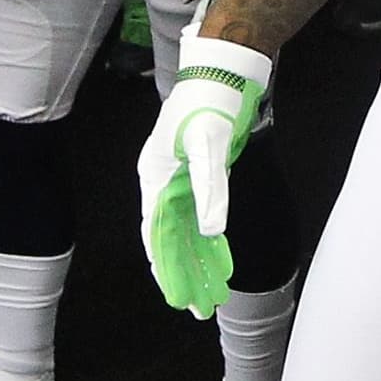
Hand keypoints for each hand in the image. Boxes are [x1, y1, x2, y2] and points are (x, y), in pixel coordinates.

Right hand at [137, 38, 272, 317]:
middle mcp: (165, 185)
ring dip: (200, 266)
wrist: (223, 71)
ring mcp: (182, 183)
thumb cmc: (210, 102)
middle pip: (172, 241)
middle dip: (184, 277)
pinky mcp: (200, 179)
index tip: (177, 298)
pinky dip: (213, 244)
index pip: (158, 235)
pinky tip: (221, 265)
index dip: (167, 269)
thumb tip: (211, 230)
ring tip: (212, 297)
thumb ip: (210, 188)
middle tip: (198, 310)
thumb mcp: (210, 145)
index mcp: (157, 178)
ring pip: (189, 236)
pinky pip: (204, 220)